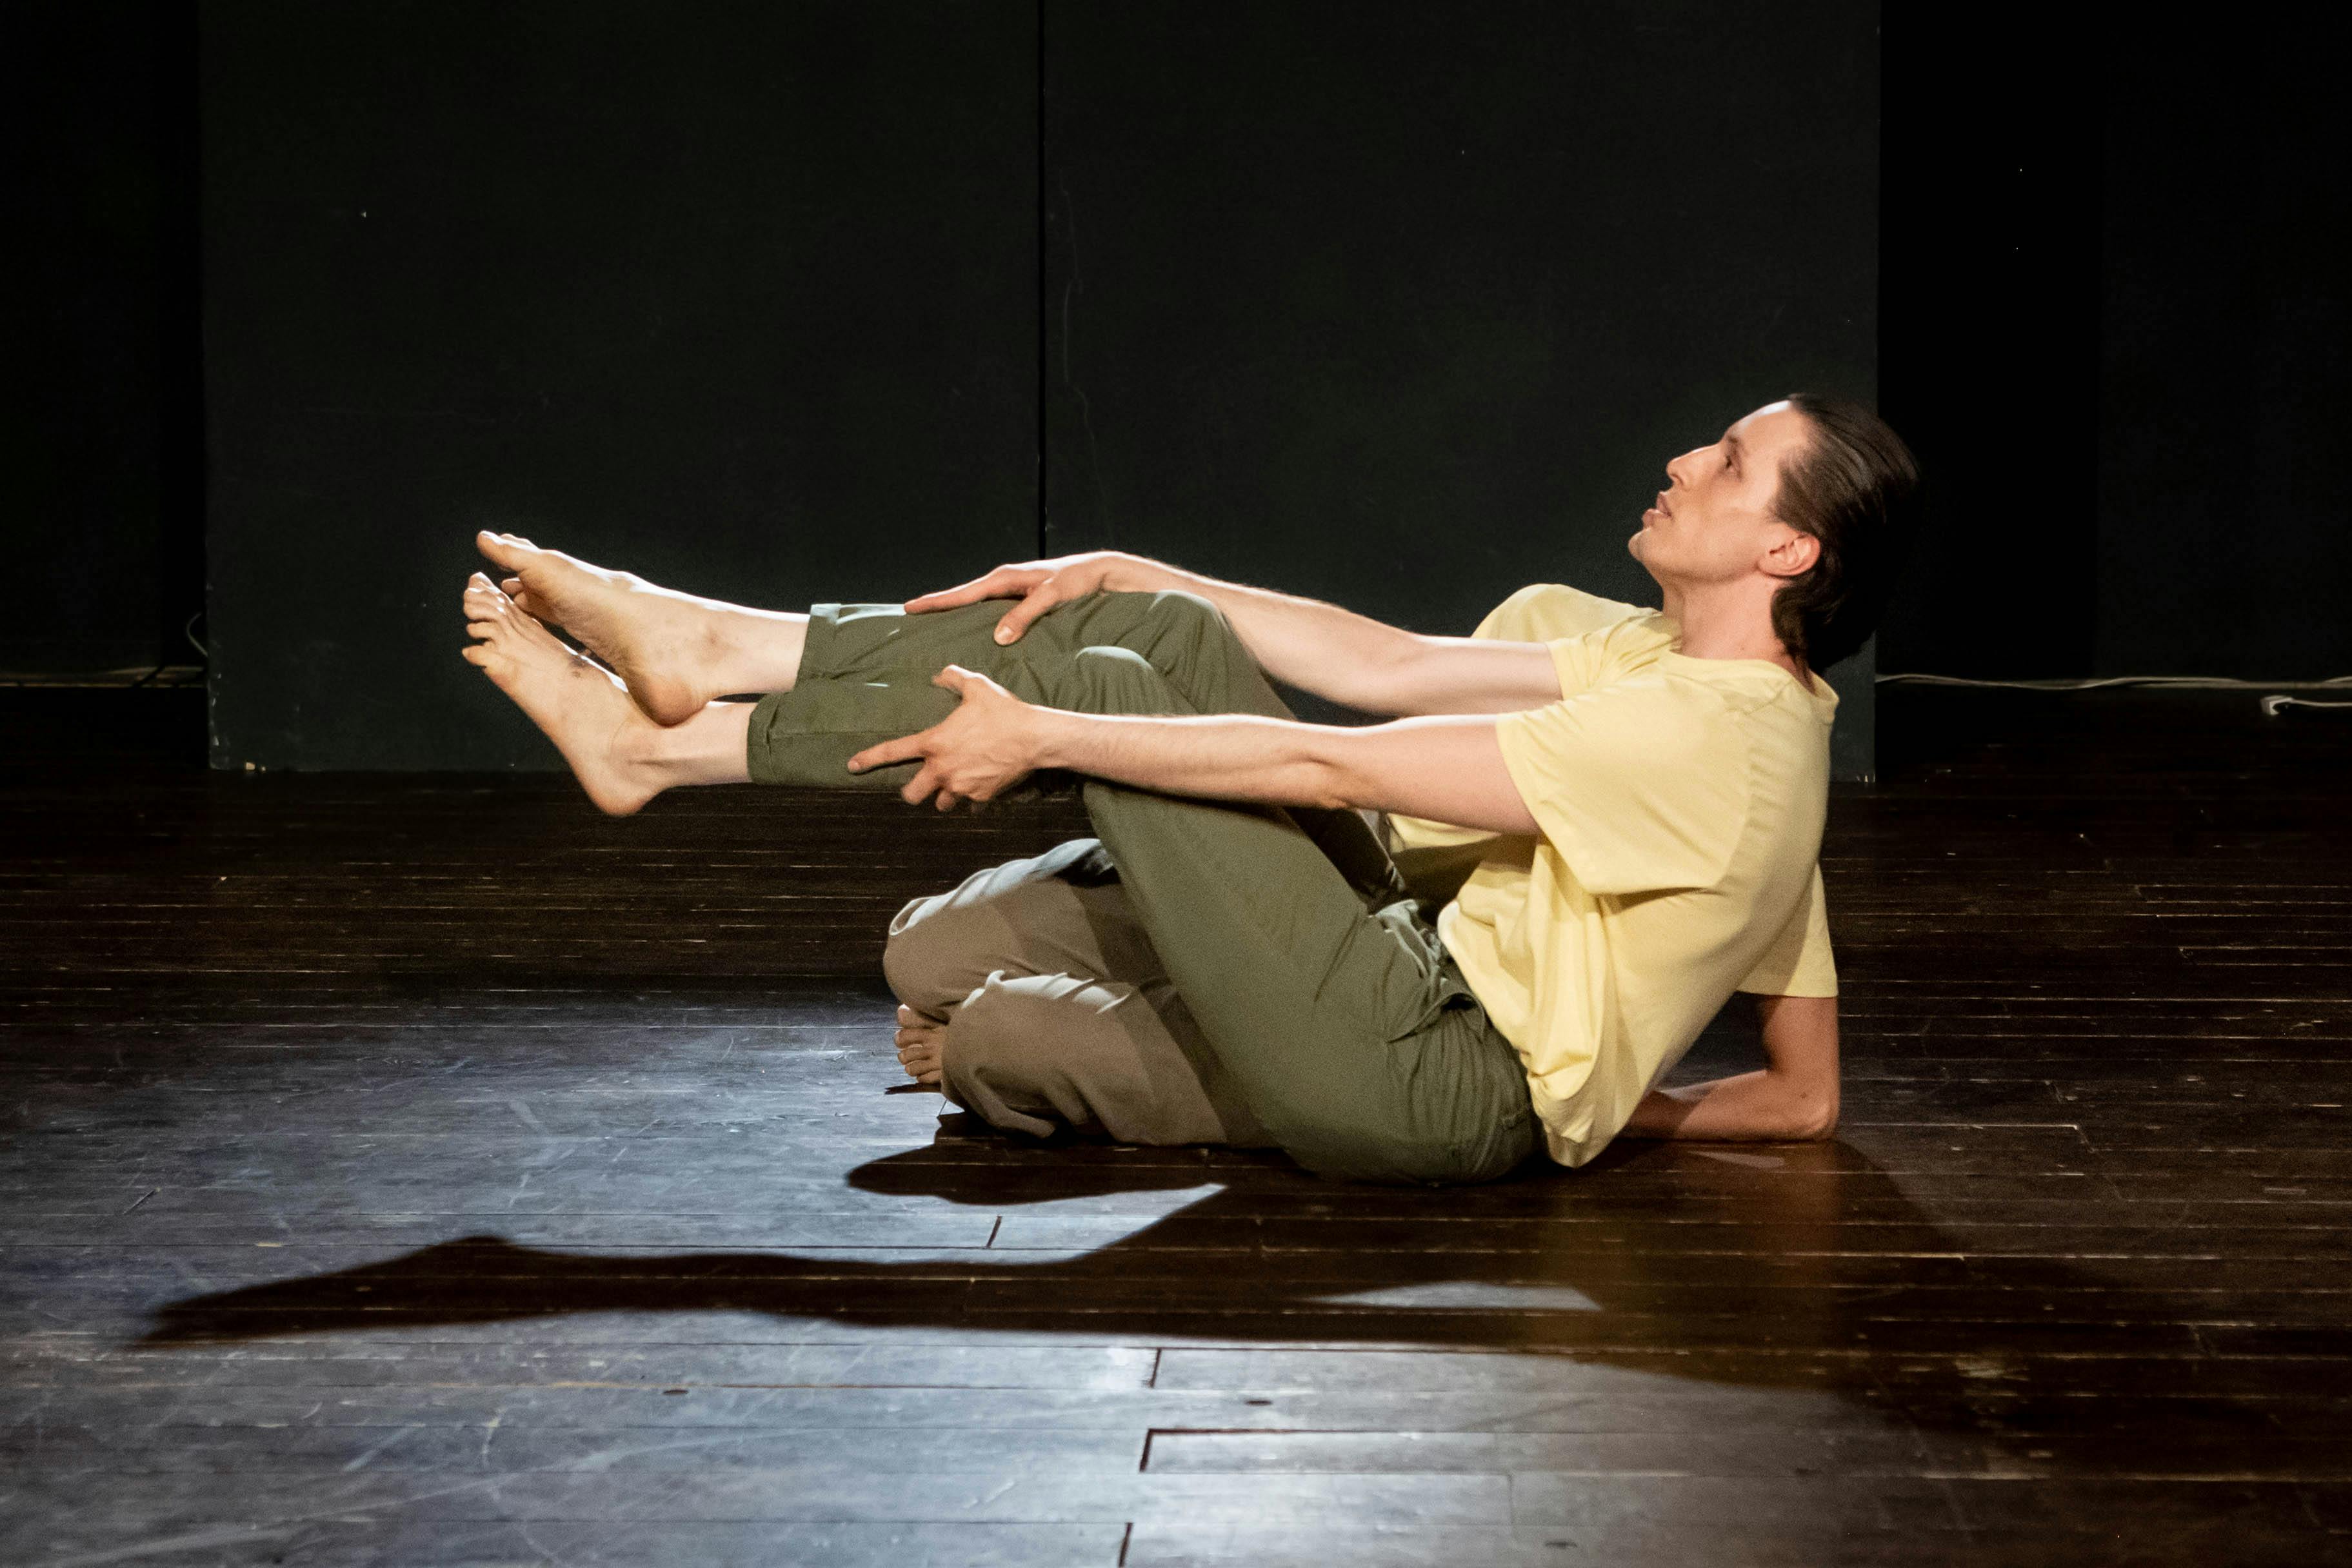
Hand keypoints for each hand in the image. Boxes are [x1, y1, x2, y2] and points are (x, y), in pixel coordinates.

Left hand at [845, 665, 1047, 809]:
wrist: (1034, 737)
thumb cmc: (1003, 711)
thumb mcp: (976, 686)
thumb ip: (953, 678)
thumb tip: (940, 674)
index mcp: (934, 743)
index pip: (892, 752)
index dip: (868, 759)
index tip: (852, 767)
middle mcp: (942, 770)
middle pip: (912, 794)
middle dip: (913, 791)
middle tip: (923, 783)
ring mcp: (961, 787)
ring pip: (942, 803)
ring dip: (945, 796)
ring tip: (956, 784)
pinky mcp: (981, 798)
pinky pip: (971, 806)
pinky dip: (974, 800)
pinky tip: (982, 787)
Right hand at [902, 550, 1161, 644]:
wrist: (1097, 571)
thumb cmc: (1077, 581)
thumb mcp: (1051, 597)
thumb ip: (1025, 616)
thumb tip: (998, 637)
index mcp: (1004, 578)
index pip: (963, 593)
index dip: (936, 602)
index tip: (910, 607)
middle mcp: (1004, 582)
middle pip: (962, 596)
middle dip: (937, 605)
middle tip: (910, 615)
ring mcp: (1011, 590)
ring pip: (975, 602)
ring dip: (955, 611)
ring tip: (931, 624)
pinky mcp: (1020, 598)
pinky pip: (990, 608)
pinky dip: (975, 615)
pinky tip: (970, 628)